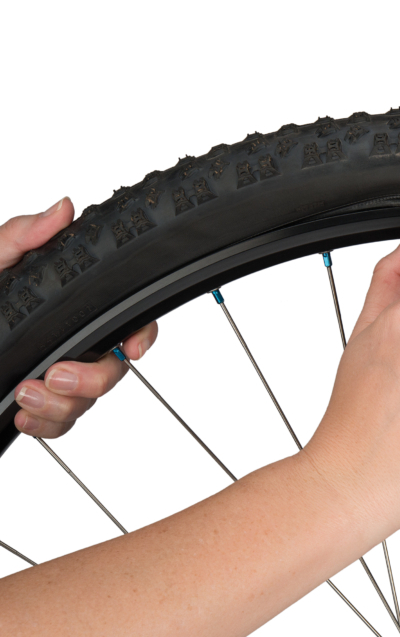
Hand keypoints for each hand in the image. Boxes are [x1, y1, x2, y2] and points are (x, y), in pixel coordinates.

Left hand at [1, 198, 157, 437]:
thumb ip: (22, 236)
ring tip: (26, 394)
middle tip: (56, 375)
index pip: (125, 318)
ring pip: (87, 403)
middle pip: (114, 370)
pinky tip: (23, 415)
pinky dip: (46, 426)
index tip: (133, 349)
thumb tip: (61, 210)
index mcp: (65, 305)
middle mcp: (69, 341)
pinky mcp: (37, 404)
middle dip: (92, 380)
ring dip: (62, 406)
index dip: (141, 334)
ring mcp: (55, 375)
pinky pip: (61, 426)